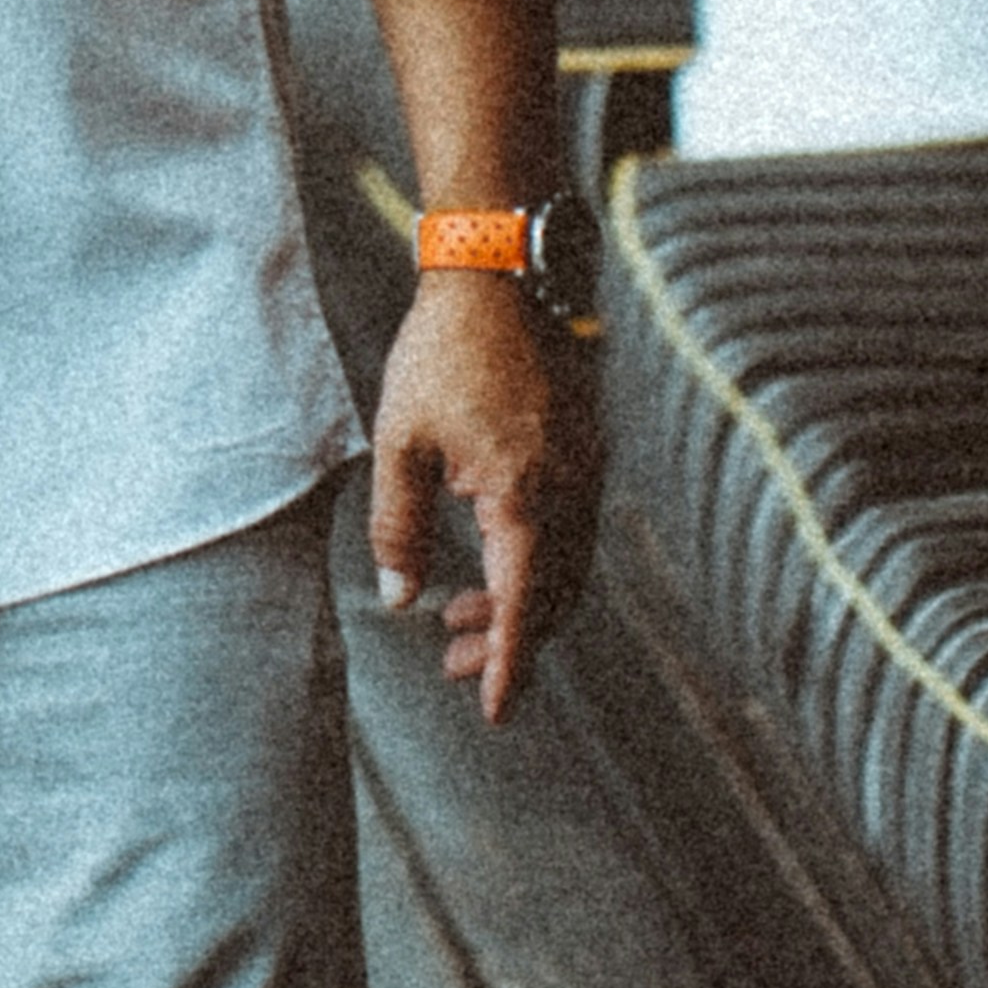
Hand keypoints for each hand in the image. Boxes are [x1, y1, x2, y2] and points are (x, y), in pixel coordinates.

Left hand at [367, 273, 599, 721]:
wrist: (501, 274)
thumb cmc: (443, 352)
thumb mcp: (399, 439)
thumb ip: (399, 526)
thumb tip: (400, 600)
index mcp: (523, 498)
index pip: (523, 610)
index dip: (509, 667)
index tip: (496, 713)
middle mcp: (570, 494)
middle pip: (550, 601)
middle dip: (505, 644)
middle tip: (453, 666)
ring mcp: (587, 473)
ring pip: (565, 571)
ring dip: (519, 605)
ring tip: (456, 618)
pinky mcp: (588, 453)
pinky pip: (572, 534)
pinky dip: (536, 564)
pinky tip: (491, 561)